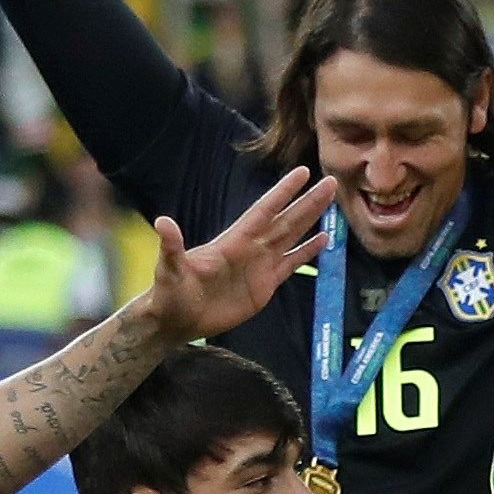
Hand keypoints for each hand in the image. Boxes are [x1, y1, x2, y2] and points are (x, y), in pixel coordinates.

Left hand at [137, 168, 335, 345]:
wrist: (177, 319)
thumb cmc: (171, 292)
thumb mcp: (170, 269)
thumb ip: (172, 246)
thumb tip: (162, 222)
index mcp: (233, 241)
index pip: (263, 211)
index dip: (282, 193)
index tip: (302, 173)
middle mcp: (251, 248)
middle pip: (286, 220)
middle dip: (308, 202)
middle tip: (331, 183)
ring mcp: (260, 265)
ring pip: (292, 237)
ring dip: (311, 220)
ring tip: (331, 204)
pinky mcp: (266, 285)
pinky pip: (291, 264)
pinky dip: (307, 252)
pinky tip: (323, 241)